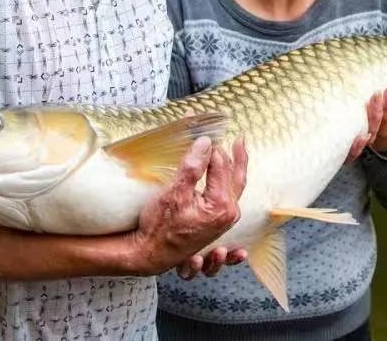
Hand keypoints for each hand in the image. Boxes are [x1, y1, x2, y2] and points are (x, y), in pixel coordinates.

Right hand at [131, 136, 247, 277]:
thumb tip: (206, 141)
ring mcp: (224, 221)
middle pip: (236, 176)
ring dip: (236, 169)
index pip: (221, 165)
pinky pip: (231, 202)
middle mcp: (228, 214)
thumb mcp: (174, 193)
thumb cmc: (158, 227)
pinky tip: (236, 178)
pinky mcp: (216, 225)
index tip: (204, 132)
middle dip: (236, 155)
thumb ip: (192, 166)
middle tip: (238, 138)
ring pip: (235, 188)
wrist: (149, 255)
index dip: (211, 146)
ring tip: (238, 152)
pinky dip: (233, 189)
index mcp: (221, 205)